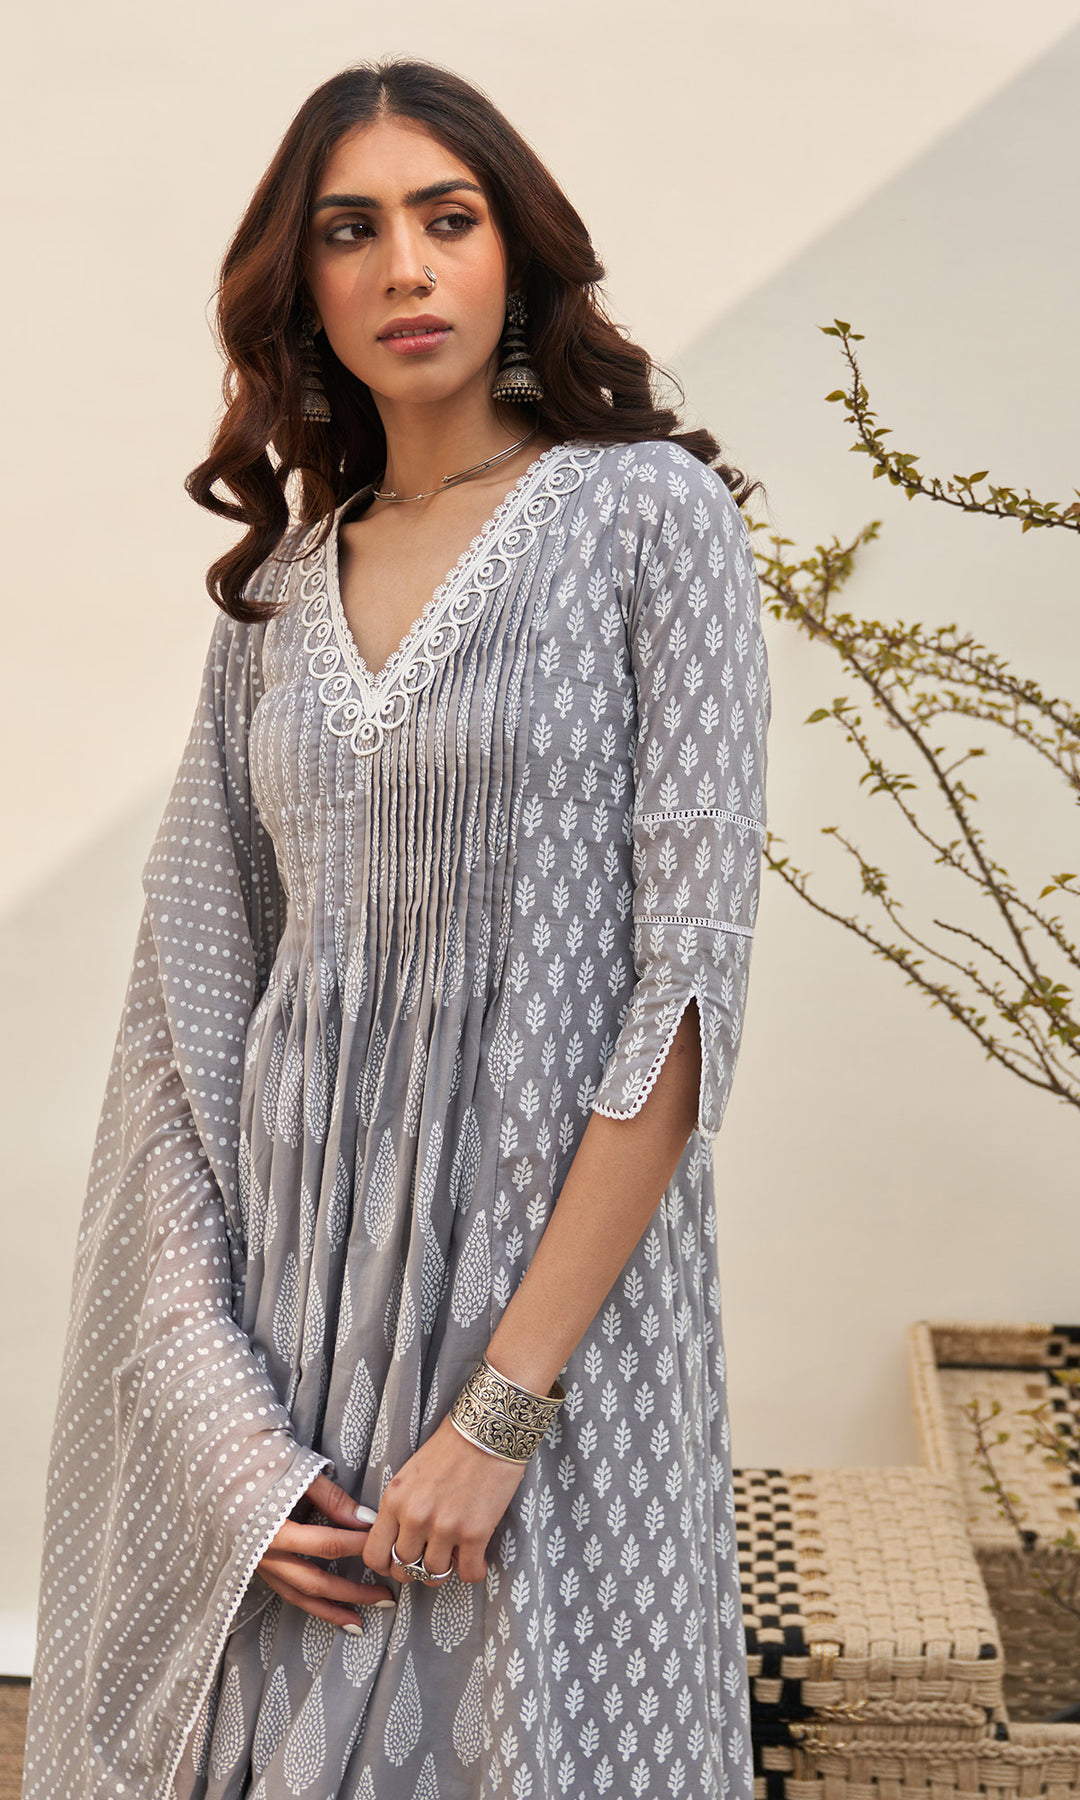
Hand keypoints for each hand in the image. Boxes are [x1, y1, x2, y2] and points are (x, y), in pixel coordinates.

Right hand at [256, 1472, 396, 1627]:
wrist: (215, 1462)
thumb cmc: (258, 1461)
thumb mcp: (298, 1473)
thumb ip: (332, 1500)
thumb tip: (367, 1521)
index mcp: (271, 1530)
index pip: (326, 1545)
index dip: (357, 1547)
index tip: (383, 1547)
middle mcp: (262, 1555)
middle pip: (315, 1581)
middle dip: (352, 1592)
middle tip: (386, 1598)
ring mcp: (256, 1564)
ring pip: (298, 1596)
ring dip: (331, 1610)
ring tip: (360, 1622)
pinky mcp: (254, 1566)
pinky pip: (286, 1591)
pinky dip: (310, 1603)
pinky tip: (329, 1609)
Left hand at [362, 1414, 528, 1586]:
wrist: (487, 1431)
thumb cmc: (450, 1448)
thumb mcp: (410, 1475)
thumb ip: (400, 1508)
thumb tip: (398, 1542)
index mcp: (395, 1500)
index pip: (374, 1555)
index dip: (387, 1565)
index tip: (400, 1560)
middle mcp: (415, 1517)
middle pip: (405, 1570)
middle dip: (417, 1569)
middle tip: (430, 1558)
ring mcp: (445, 1527)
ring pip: (435, 1574)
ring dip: (446, 1569)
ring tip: (455, 1554)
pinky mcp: (475, 1532)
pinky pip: (468, 1573)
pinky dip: (473, 1571)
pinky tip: (476, 1559)